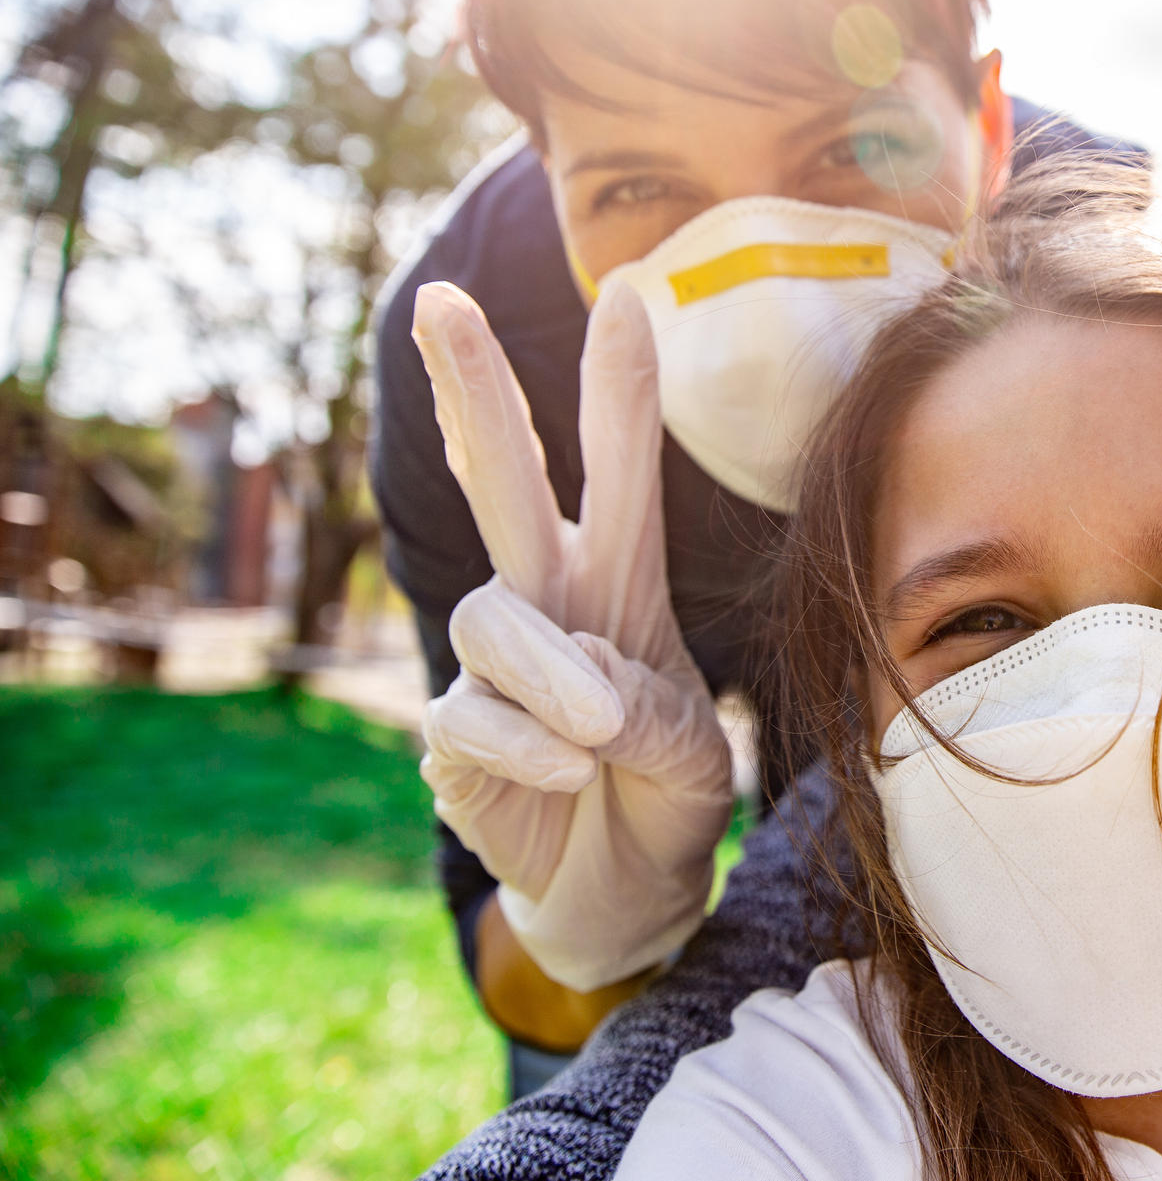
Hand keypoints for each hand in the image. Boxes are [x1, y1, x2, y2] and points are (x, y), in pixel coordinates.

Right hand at [411, 280, 733, 992]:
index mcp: (620, 584)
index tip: (633, 293)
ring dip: (552, 673)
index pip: (620, 473)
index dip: (619, 389)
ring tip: (602, 731)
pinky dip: (531, 746)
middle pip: (502, 482)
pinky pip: (474, 716)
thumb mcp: (697, 751)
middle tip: (440, 301)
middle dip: (475, 391)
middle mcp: (549, 603)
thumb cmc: (665, 798)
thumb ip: (653, 709)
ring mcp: (493, 667)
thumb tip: (578, 689)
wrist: (624, 894)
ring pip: (490, 617)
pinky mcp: (452, 737)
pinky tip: (573, 773)